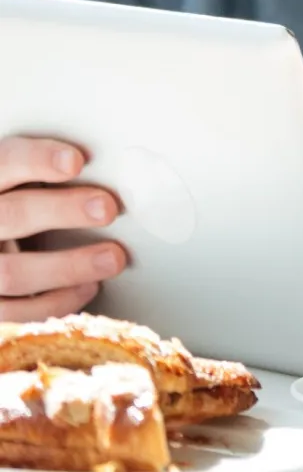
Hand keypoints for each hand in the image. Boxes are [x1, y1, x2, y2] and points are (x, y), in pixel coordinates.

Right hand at [0, 137, 125, 321]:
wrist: (0, 242)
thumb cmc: (21, 209)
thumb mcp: (25, 184)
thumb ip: (48, 173)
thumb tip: (120, 165)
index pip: (5, 162)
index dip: (37, 160)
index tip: (76, 161)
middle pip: (12, 215)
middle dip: (62, 211)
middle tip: (108, 208)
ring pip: (11, 272)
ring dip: (68, 266)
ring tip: (113, 258)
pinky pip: (13, 312)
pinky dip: (54, 303)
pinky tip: (88, 287)